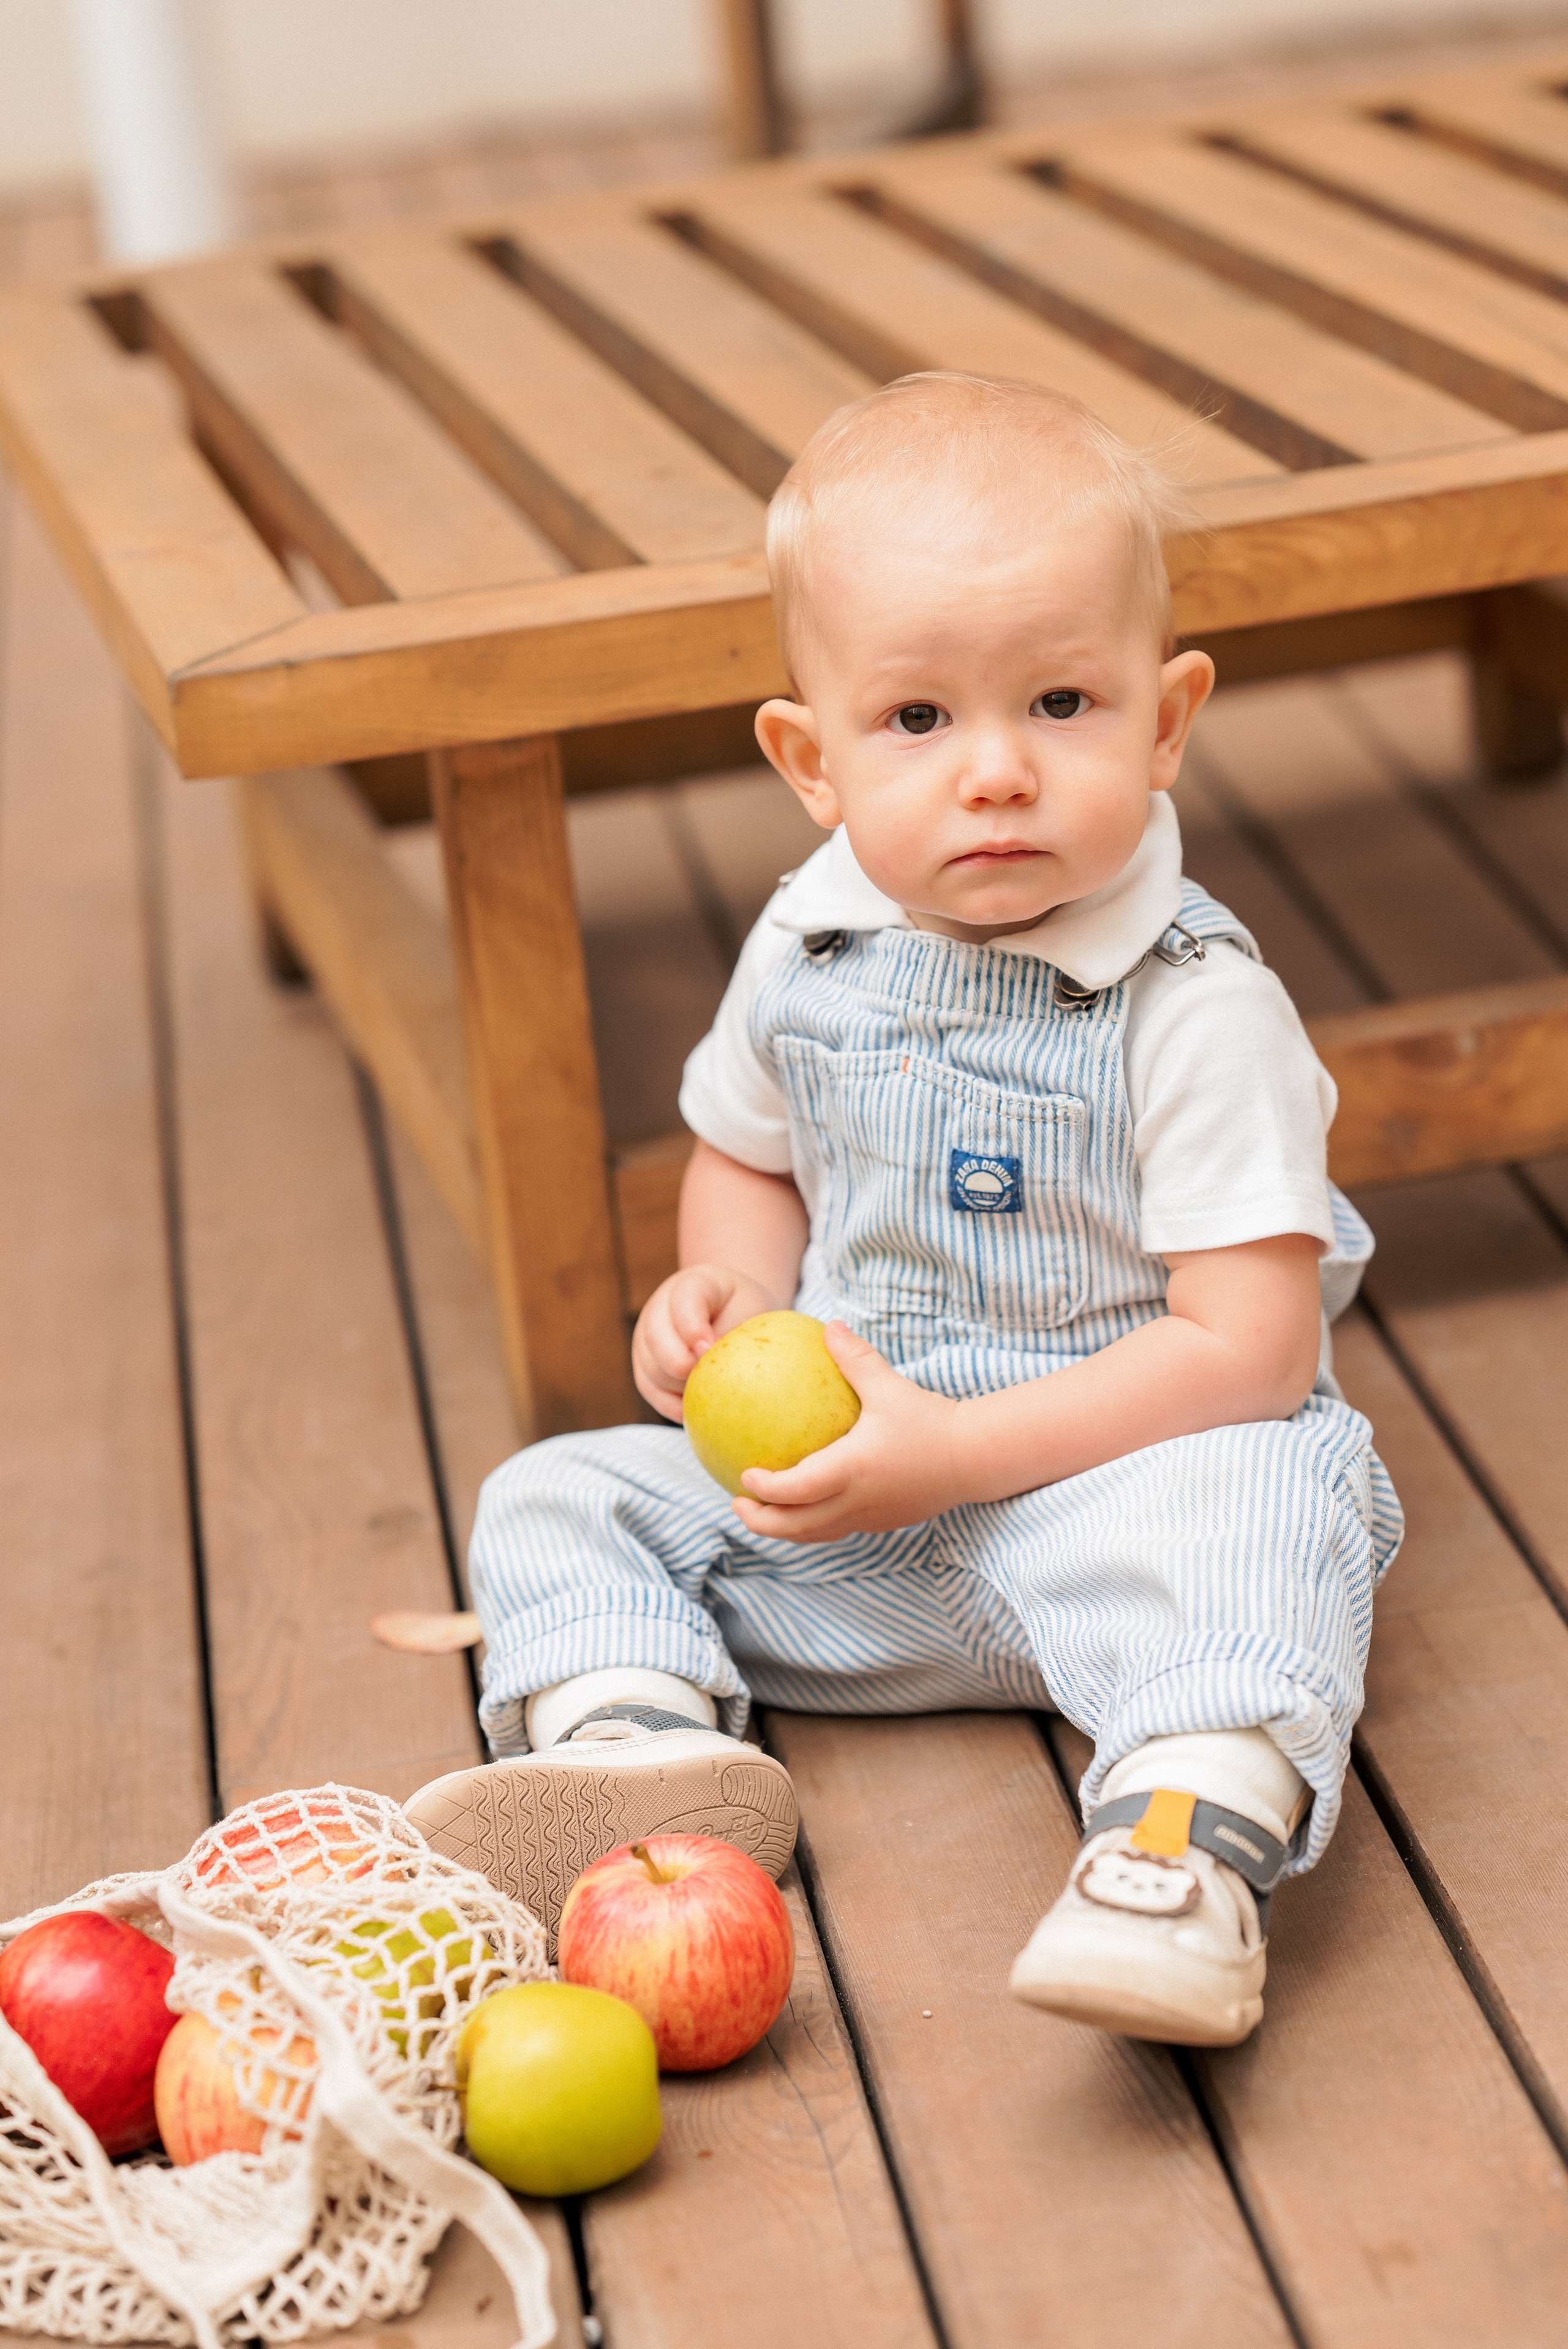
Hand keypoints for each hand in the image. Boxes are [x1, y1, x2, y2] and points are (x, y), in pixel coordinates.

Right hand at [632, 1264, 778, 1420]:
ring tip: (704, 1395)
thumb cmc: (747, 1313)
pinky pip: (649, 1388)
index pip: (684, 1299)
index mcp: (694, 1284)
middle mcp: (661, 1307)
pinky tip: (690, 1413)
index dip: (692, 1326)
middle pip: (655, 1335)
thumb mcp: (752, 1310)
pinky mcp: (646, 1364)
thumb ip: (735, 1330)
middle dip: (677, 1361)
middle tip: (701, 1378)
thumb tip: (714, 1365)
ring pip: (649, 1366)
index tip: (708, 1349)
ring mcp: (648, 1336)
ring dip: (674, 1385)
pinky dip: (668, 1404)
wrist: (732, 1317)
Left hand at [732, 1322, 961, 1540]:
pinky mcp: (883, 1522)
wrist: (975, 1458)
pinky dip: (813, 1524)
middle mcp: (856, 1502)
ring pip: (816, 1535)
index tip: (742, 1477)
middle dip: (761, 1521)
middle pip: (796, 1527)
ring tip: (763, 1512)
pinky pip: (838, 1529)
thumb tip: (829, 1326)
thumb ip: (855, 1358)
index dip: (763, 1490)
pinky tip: (807, 1505)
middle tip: (738, 1504)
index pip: (794, 1491)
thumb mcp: (889, 1386)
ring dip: (785, 1528)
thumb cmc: (931, 1420)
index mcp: (851, 1470)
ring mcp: (870, 1518)